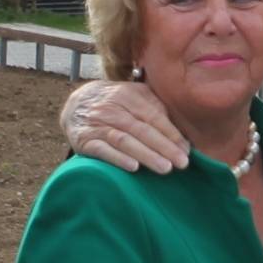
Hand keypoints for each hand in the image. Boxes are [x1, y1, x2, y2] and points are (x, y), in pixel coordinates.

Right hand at [63, 78, 187, 173]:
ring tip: (164, 168)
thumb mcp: (134, 96)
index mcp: (128, 95)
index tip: (186, 149)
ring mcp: (96, 124)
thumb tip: (182, 133)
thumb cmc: (116, 104)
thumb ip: (155, 108)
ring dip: (146, 155)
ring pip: (124, 140)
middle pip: (141, 129)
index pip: (153, 115)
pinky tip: (133, 167)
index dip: (171, 133)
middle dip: (163, 147)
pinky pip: (102, 150)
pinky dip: (118, 158)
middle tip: (181, 163)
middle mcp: (111, 108)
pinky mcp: (84, 140)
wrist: (76, 104)